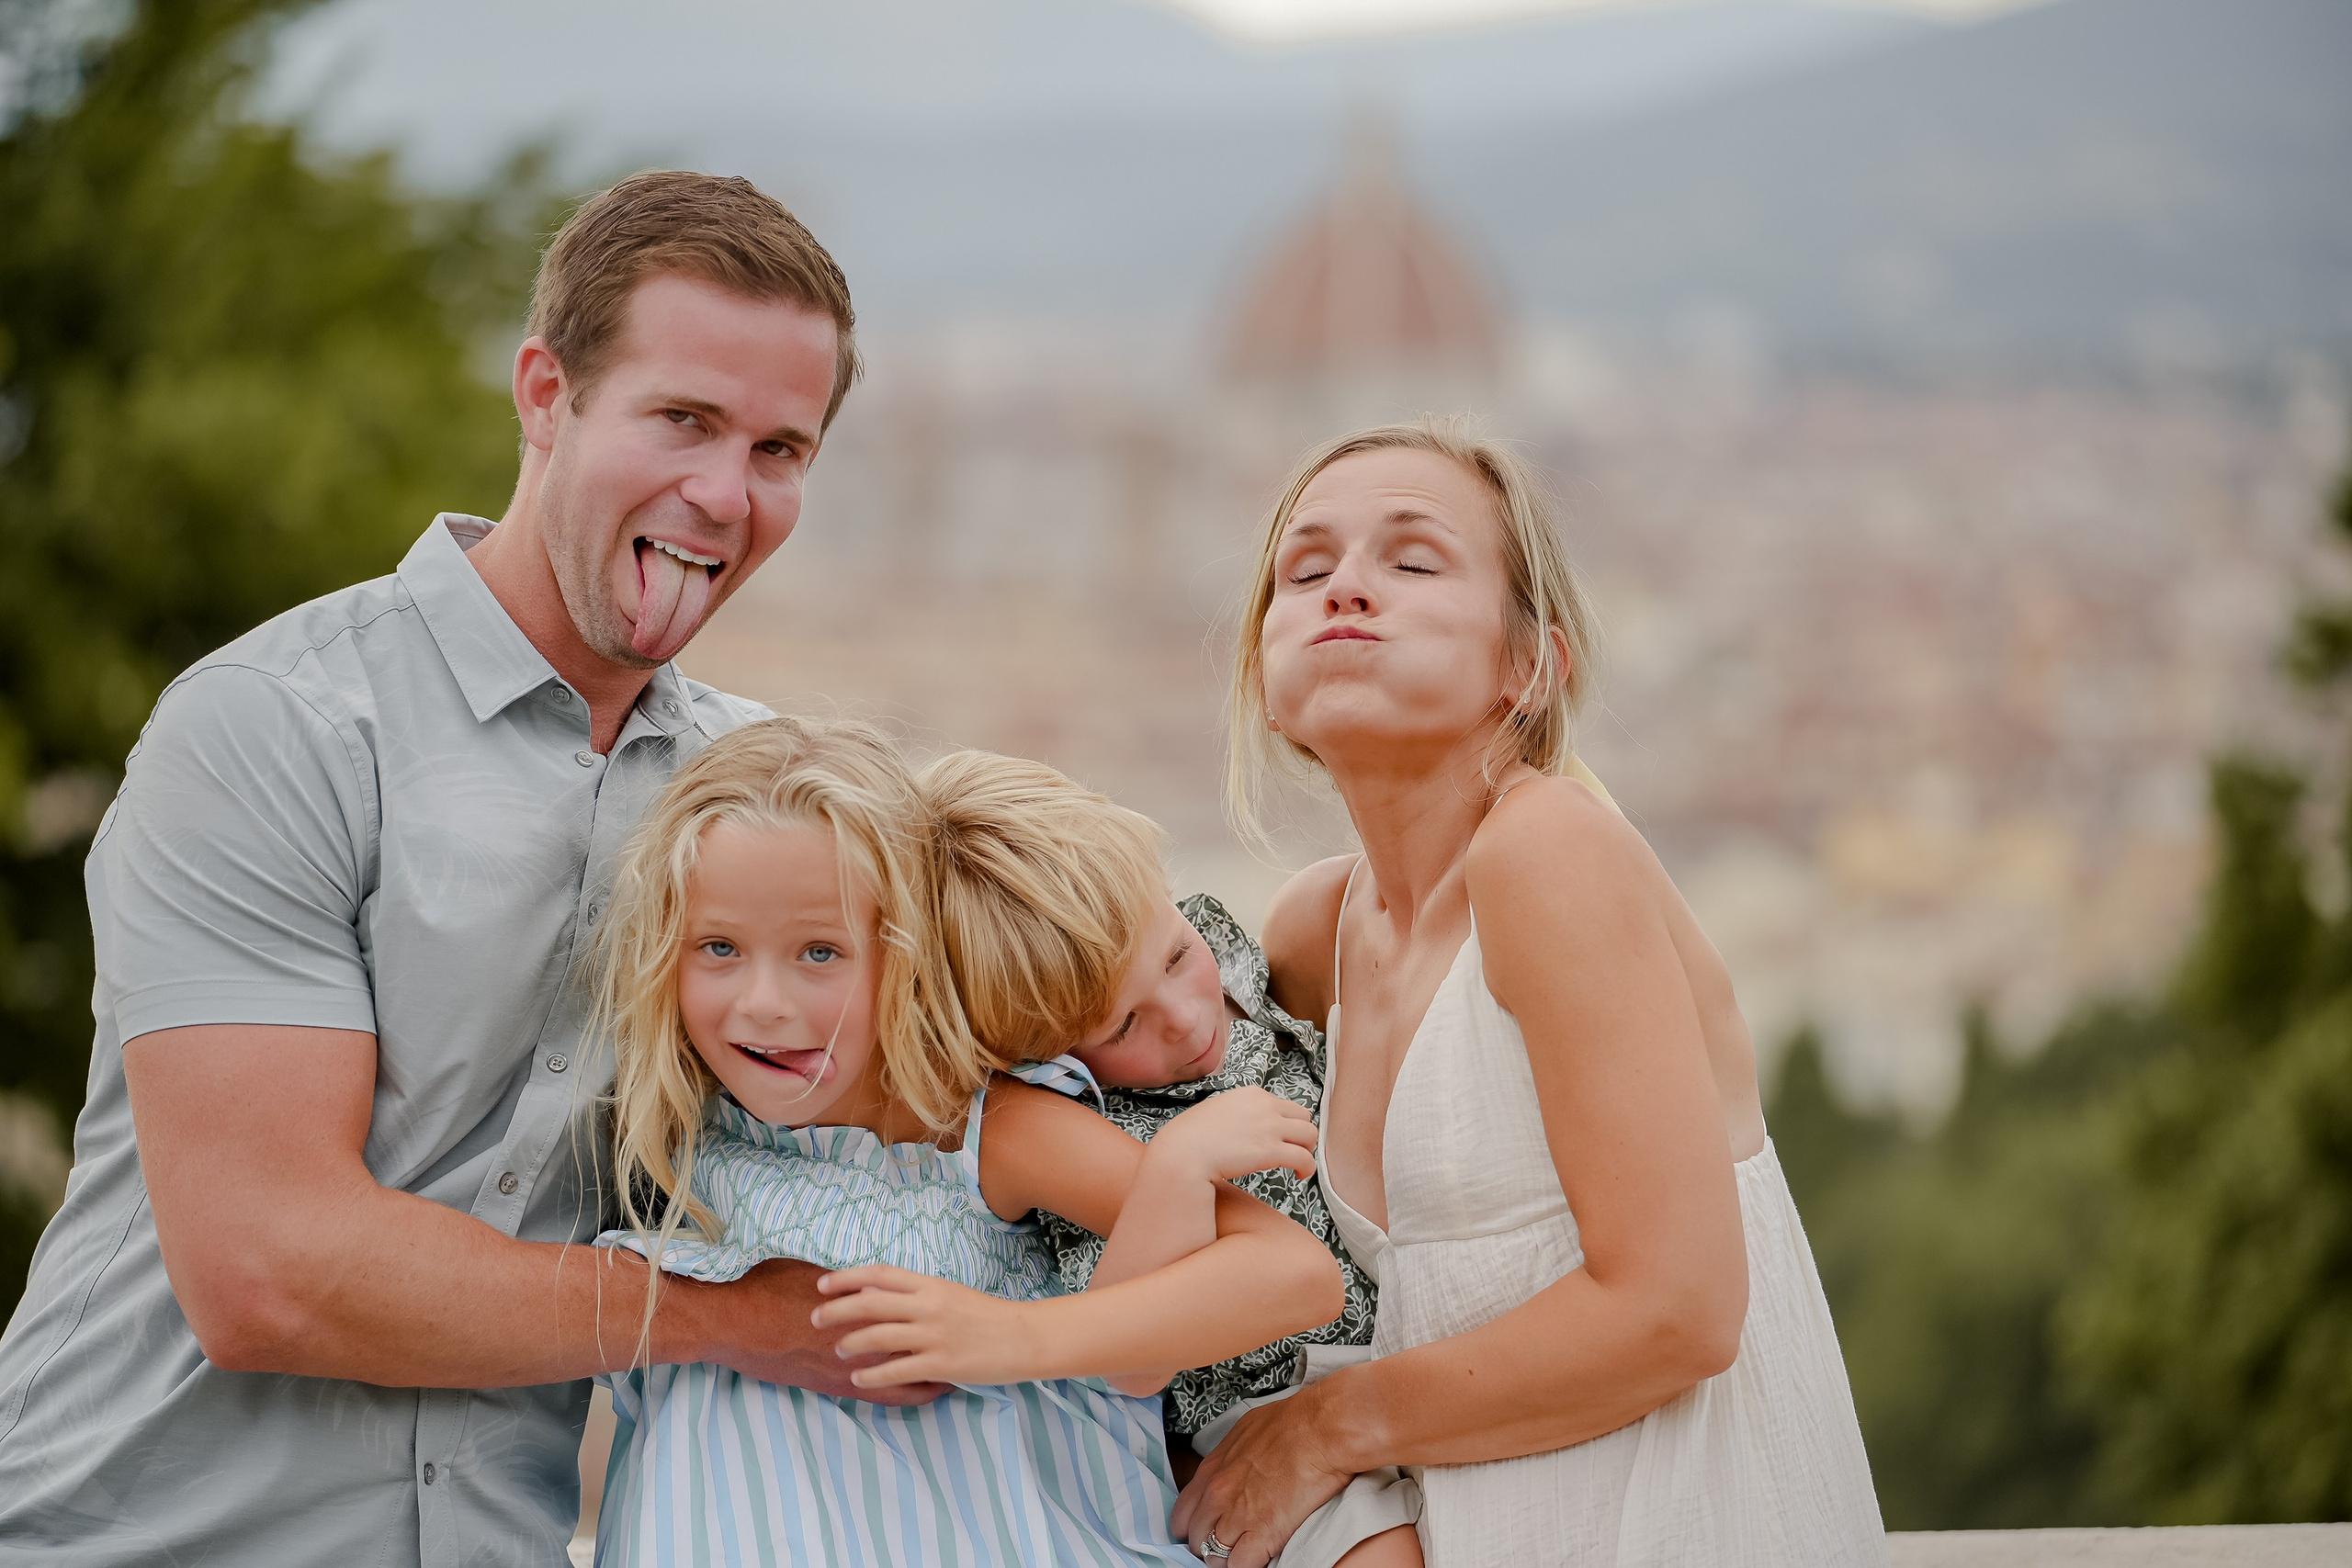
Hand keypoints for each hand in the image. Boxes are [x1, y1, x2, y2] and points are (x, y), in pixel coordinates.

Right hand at [699, 1258, 949, 1403]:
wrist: (735, 1323)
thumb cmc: (768, 1289)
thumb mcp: (811, 1271)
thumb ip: (843, 1280)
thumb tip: (864, 1279)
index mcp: (858, 1300)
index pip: (907, 1305)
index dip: (937, 1310)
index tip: (962, 1310)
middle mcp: (859, 1333)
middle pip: (915, 1339)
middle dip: (945, 1343)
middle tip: (974, 1345)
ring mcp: (848, 1362)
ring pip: (904, 1371)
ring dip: (932, 1371)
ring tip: (960, 1373)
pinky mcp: (834, 1384)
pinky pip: (880, 1394)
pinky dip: (906, 1394)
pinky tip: (921, 1396)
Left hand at [811, 1264, 1044, 1387]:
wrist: (1023, 1337)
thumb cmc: (985, 1316)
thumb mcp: (948, 1295)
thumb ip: (913, 1295)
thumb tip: (870, 1294)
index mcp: (931, 1285)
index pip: (879, 1274)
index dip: (846, 1278)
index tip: (822, 1285)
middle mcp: (929, 1306)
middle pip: (870, 1304)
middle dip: (836, 1311)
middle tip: (815, 1319)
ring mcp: (934, 1335)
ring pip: (878, 1337)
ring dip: (850, 1344)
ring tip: (838, 1351)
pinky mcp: (942, 1363)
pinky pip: (896, 1370)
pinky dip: (872, 1376)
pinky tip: (859, 1379)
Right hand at [1150, 1087, 1317, 1186]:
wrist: (1182, 1152)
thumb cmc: (1192, 1137)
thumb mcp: (1218, 1110)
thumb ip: (1239, 1112)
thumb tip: (1249, 1126)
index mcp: (1252, 1094)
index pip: (1285, 1105)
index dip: (1287, 1124)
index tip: (1280, 1139)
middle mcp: (1265, 1106)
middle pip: (1304, 1116)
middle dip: (1302, 1135)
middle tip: (1294, 1151)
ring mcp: (1269, 1128)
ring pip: (1310, 1135)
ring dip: (1308, 1150)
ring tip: (1298, 1164)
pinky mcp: (1270, 1151)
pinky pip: (1304, 1158)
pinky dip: (1307, 1168)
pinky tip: (1298, 1176)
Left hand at [1172, 1384, 1357, 1567]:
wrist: (1321, 1429)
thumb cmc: (1291, 1423)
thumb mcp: (1245, 1432)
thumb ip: (1230, 1459)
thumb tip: (1233, 1469)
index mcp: (1211, 1471)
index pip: (1182, 1516)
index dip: (1195, 1528)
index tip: (1209, 1530)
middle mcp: (1217, 1496)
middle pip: (1196, 1540)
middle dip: (1211, 1546)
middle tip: (1231, 1543)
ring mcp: (1238, 1516)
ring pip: (1215, 1558)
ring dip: (1229, 1558)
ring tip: (1248, 1550)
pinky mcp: (1263, 1533)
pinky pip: (1240, 1566)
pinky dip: (1247, 1566)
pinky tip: (1260, 1556)